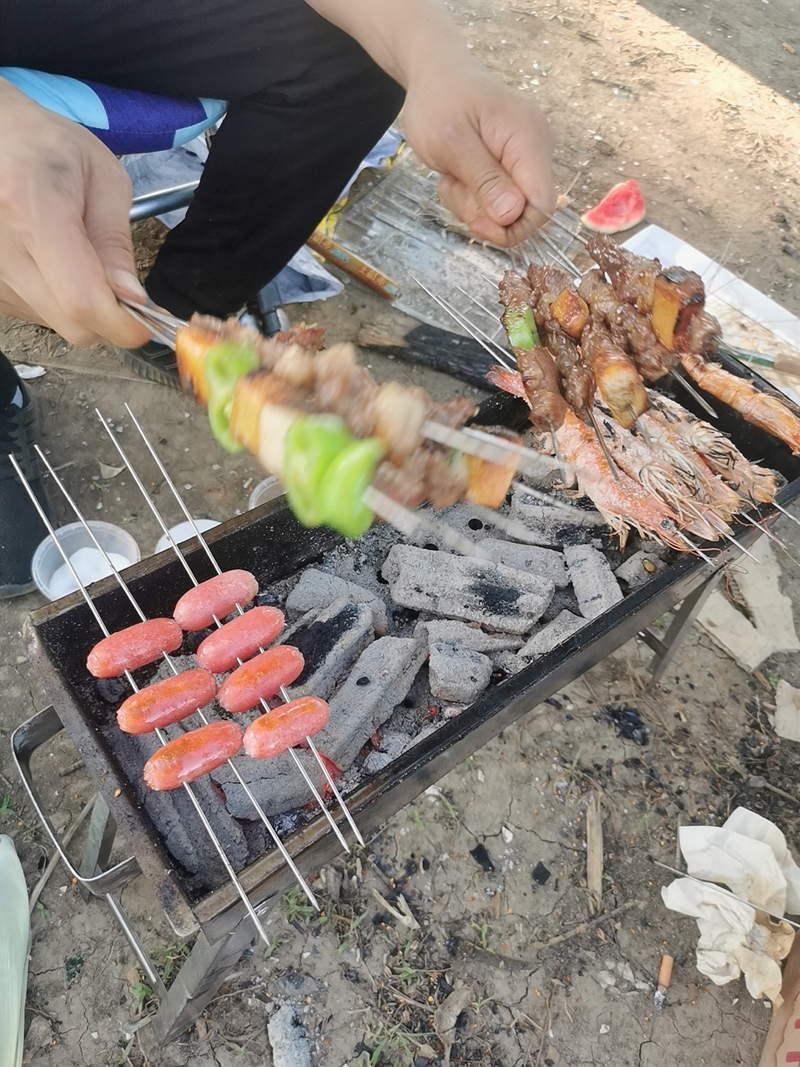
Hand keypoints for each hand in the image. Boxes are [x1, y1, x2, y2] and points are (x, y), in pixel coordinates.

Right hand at [0, 78, 150, 347]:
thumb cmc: (47, 146)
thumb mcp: (102, 178)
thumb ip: (117, 242)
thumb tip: (133, 299)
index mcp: (31, 209)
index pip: (83, 300)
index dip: (124, 323)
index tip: (150, 320)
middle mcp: (1, 248)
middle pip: (72, 322)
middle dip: (111, 316)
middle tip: (122, 284)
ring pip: (57, 322)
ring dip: (83, 304)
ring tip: (76, 254)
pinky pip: (38, 314)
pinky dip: (58, 299)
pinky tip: (52, 261)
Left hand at [402, 60, 555, 245]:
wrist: (436, 73)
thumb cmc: (439, 100)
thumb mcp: (451, 143)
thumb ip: (484, 179)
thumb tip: (512, 215)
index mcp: (529, 140)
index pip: (542, 207)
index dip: (512, 228)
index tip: (476, 222)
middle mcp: (537, 150)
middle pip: (523, 213)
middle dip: (484, 213)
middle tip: (453, 184)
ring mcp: (526, 158)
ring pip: (506, 211)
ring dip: (472, 203)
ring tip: (453, 172)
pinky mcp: (513, 165)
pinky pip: (496, 200)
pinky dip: (472, 195)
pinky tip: (458, 171)